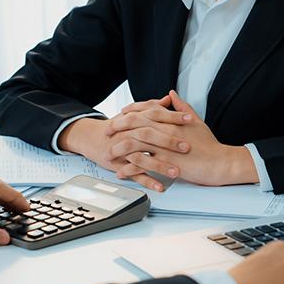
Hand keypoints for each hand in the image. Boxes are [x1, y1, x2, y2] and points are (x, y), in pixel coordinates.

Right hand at [58, 95, 192, 189]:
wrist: (94, 139)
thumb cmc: (118, 127)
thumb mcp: (135, 114)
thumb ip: (153, 106)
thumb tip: (169, 98)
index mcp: (136, 120)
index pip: (156, 116)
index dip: (173, 117)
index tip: (189, 119)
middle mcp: (130, 134)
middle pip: (150, 136)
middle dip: (169, 142)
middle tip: (186, 147)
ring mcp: (125, 151)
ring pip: (143, 158)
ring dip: (160, 166)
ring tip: (177, 172)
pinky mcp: (122, 165)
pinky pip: (135, 174)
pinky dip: (148, 181)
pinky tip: (160, 186)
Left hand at [107, 91, 257, 187]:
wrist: (219, 162)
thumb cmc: (208, 144)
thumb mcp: (195, 121)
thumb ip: (181, 106)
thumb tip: (172, 93)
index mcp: (170, 120)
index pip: (145, 109)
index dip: (130, 111)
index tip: (121, 114)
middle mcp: (165, 131)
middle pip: (134, 124)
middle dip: (118, 127)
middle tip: (107, 132)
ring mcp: (164, 147)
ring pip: (134, 144)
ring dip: (119, 149)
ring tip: (110, 155)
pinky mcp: (165, 163)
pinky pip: (141, 165)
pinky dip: (129, 169)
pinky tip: (122, 172)